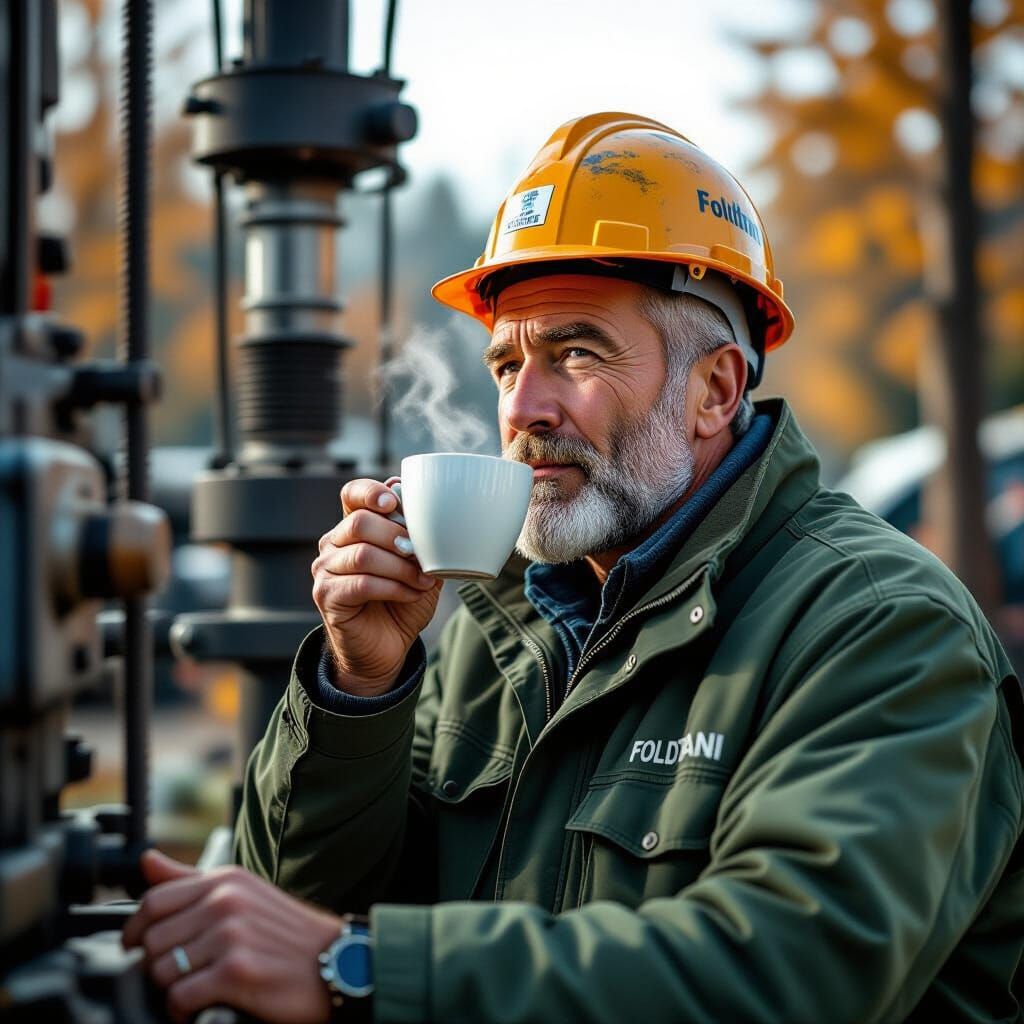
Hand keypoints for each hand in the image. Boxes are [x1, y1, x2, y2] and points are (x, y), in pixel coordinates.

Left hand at [122, 849, 341, 1023]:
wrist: (336, 962)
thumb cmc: (286, 932)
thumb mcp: (243, 892)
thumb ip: (190, 880)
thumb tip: (146, 861)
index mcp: (226, 880)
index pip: (154, 900)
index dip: (135, 929)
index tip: (135, 946)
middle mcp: (226, 902)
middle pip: (152, 938)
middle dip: (155, 964)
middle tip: (176, 975)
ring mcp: (231, 936)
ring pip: (161, 970)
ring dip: (169, 989)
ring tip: (191, 990)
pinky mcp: (236, 973)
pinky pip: (179, 997)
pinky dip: (180, 1011)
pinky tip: (197, 1008)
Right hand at [312, 476, 441, 695]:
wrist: (387, 647)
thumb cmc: (403, 602)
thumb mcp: (419, 567)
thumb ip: (420, 539)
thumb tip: (427, 508)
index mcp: (354, 527)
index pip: (352, 494)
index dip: (371, 492)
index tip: (394, 503)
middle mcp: (334, 543)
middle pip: (360, 522)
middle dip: (398, 537)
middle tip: (421, 556)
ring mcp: (326, 569)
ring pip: (363, 554)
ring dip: (400, 568)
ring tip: (423, 581)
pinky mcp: (326, 595)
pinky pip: (361, 583)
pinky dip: (393, 588)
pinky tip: (409, 594)